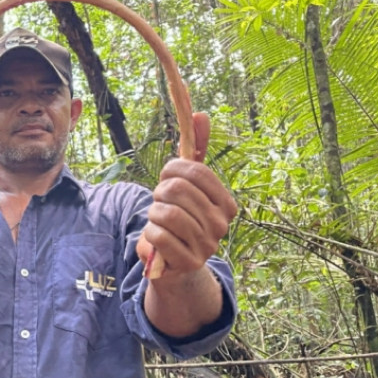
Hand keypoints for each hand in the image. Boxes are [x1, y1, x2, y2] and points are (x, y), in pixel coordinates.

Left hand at [136, 113, 237, 273]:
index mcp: (226, 203)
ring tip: (159, 221)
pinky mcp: (189, 262)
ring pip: (165, 213)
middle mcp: (222, 224)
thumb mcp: (187, 185)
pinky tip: (157, 239)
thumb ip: (194, 149)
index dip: (171, 170)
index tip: (166, 178)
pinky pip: (159, 236)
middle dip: (158, 194)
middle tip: (161, 204)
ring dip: (152, 215)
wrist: (175, 263)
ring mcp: (207, 245)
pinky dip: (150, 234)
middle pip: (176, 190)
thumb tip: (200, 114)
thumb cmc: (180, 217)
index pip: (194, 171)